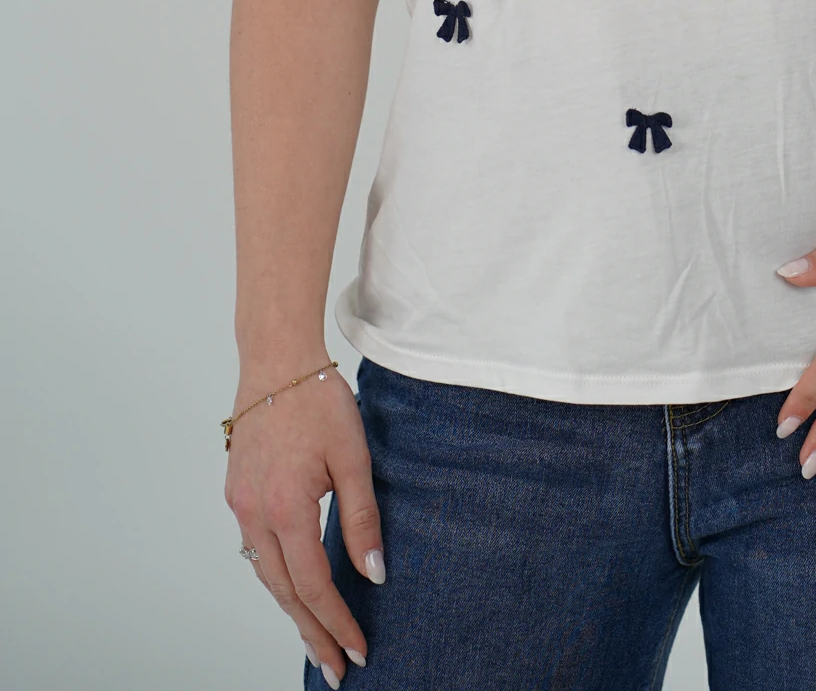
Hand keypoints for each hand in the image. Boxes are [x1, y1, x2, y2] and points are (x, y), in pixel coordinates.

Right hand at [225, 362, 384, 683]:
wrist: (276, 360)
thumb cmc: (318, 400)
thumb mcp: (353, 457)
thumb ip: (362, 519)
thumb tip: (374, 573)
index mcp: (285, 508)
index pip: (314, 584)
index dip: (337, 621)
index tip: (358, 649)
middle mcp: (254, 515)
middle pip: (284, 592)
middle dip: (312, 632)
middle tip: (336, 667)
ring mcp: (240, 505)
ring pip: (266, 575)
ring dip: (292, 609)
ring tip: (318, 639)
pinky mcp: (237, 493)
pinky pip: (256, 550)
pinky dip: (277, 577)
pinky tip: (294, 588)